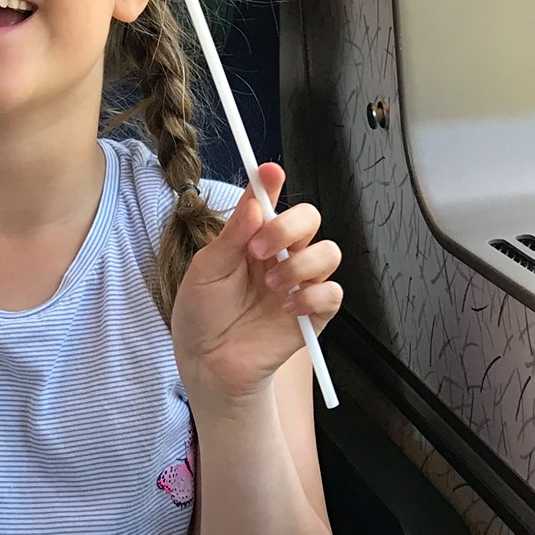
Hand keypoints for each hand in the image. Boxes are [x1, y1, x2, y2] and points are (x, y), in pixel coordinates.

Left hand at [170, 164, 342, 410]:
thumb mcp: (207, 269)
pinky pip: (332, 294)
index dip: (273, 183)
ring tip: (270, 284)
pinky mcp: (312, 315)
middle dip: (288, 227)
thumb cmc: (202, 314)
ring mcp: (299, 284)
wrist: (207, 362)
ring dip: (301, 262)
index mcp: (255, 240)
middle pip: (310, 219)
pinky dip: (312, 295)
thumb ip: (232, 234)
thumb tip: (255, 199)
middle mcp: (282, 256)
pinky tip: (287, 307)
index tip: (269, 172)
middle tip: (258, 250)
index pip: (272, 202)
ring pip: (329, 252)